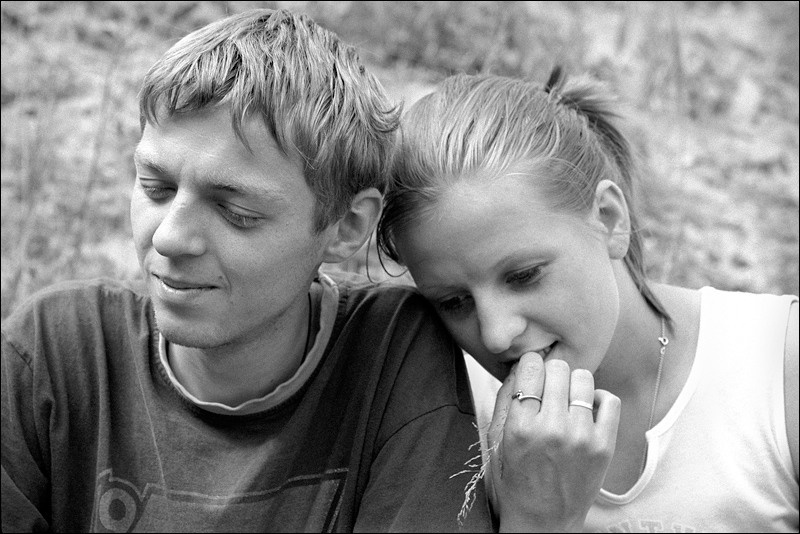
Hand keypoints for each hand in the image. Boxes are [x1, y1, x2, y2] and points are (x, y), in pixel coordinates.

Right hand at [486, 352, 619, 531]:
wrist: (543, 520)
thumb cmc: (517, 479)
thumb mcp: (497, 439)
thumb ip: (505, 398)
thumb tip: (521, 365)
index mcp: (520, 426)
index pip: (530, 367)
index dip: (530, 366)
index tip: (532, 374)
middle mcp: (551, 429)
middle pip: (558, 368)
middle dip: (551, 374)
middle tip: (549, 391)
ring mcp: (581, 437)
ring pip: (583, 378)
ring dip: (573, 385)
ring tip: (567, 402)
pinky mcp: (603, 446)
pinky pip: (609, 400)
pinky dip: (598, 399)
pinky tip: (586, 410)